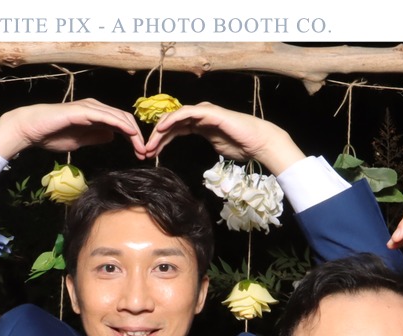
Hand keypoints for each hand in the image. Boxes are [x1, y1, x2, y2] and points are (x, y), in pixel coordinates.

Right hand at [0, 99, 143, 159]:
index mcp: (95, 115)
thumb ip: (95, 137)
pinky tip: (129, 133)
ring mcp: (90, 107)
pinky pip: (106, 116)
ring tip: (141, 147)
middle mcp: (95, 108)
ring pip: (119, 116)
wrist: (32, 129)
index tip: (140, 154)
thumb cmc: (52, 134)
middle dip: (138, 136)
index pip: (120, 124)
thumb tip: (111, 136)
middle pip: (124, 119)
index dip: (133, 138)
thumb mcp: (80, 140)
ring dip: (133, 132)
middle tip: (146, 153)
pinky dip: (120, 124)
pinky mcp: (83, 110)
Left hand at [140, 102, 303, 175]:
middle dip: (156, 137)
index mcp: (199, 125)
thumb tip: (195, 156)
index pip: (174, 130)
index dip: (160, 141)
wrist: (257, 142)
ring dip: (161, 130)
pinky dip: (173, 119)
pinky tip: (162, 128)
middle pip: (171, 123)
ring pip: (176, 117)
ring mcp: (204, 112)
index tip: (150, 154)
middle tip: (144, 150)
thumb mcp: (215, 148)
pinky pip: (187, 113)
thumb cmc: (241, 146)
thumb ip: (203, 146)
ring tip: (150, 143)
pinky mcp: (209, 113)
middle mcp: (199, 116)